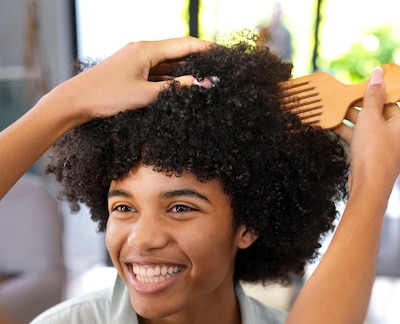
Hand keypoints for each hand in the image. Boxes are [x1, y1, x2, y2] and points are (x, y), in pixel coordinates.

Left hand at [55, 36, 210, 122]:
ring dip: (185, 74)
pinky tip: (181, 91)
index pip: (185, 45)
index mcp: (146, 49)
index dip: (207, 49)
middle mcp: (142, 50)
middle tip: (218, 73)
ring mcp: (136, 61)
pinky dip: (171, 81)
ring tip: (205, 84)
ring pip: (168, 65)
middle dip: (199, 62)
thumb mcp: (144, 95)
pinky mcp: (131, 72)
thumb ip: (174, 90)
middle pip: (178, 53)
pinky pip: (157, 74)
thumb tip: (201, 85)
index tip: (224, 55)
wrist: (75, 101)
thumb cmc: (106, 97)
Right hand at [334, 68, 399, 197]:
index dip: (399, 85)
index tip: (382, 80)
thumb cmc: (375, 153)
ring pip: (377, 122)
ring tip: (340, 105)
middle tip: (356, 90)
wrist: (368, 188)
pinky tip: (333, 123)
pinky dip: (353, 130)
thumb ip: (373, 95)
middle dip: (372, 99)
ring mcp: (392, 143)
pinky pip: (368, 136)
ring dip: (358, 114)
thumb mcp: (370, 118)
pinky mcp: (378, 154)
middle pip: (391, 107)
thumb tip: (378, 74)